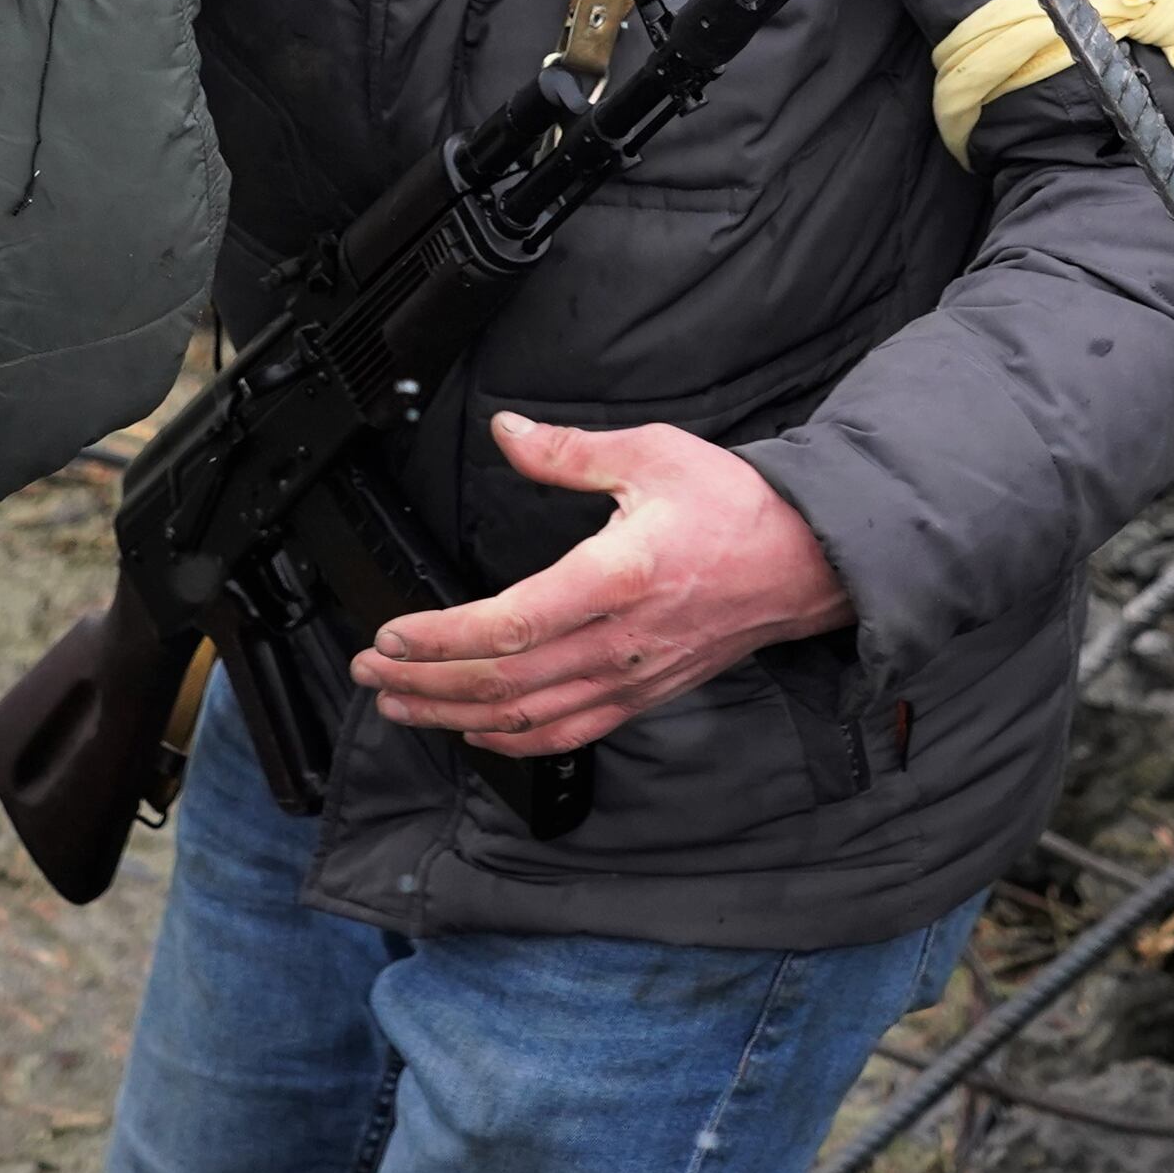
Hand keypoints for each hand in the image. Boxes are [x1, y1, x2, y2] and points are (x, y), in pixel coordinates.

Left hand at [345, 412, 852, 755]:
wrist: (803, 564)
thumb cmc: (734, 507)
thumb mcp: (653, 454)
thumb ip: (569, 451)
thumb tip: (506, 432)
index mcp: (620, 577)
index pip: (514, 624)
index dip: (444, 638)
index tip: (393, 635)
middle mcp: (621, 640)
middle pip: (505, 682)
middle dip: (425, 682)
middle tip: (370, 671)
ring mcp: (630, 677)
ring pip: (525, 717)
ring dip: (452, 715)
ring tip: (398, 704)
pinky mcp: (639, 695)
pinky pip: (564, 735)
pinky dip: (510, 740)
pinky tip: (470, 730)